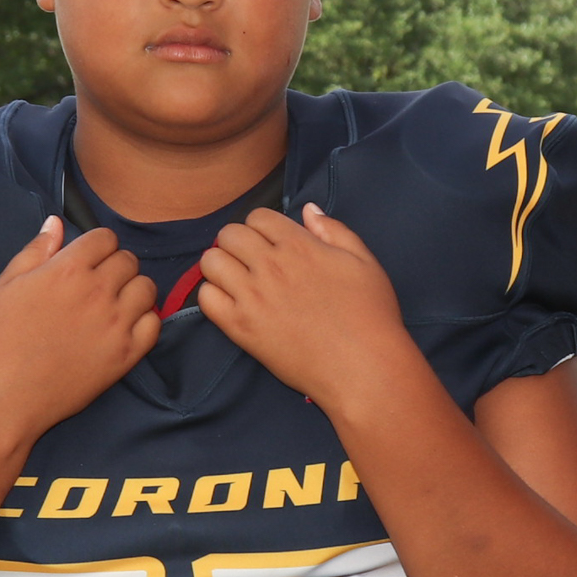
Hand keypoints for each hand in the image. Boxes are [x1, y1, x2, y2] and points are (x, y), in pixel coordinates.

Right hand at [0, 218, 159, 450]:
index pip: (105, 238)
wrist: (0, 395)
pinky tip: (122, 328)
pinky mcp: (125, 356)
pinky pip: (154, 324)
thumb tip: (57, 223)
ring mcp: (115, 324)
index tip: (87, 261)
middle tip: (96, 285)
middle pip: (128, 261)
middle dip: (114, 266)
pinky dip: (144, 321)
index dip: (96, 246)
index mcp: (67, 268)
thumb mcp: (5, 285)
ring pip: (146, 289)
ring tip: (112, 305)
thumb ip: (36, 250)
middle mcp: (98, 291)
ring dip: (132, 291)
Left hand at [194, 205, 413, 408]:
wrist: (362, 367)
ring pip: (211, 262)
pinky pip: (206, 298)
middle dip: (237, 242)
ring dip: (221, 266)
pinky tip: (231, 304)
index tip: (269, 244)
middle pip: (229, 234)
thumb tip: (307, 209)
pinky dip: (213, 296)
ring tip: (236, 280)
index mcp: (299, 245)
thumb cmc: (370, 315)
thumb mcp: (363, 261)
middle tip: (249, 261)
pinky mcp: (240, 328)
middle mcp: (271, 265)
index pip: (258, 216)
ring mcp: (252, 296)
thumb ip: (334, 230)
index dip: (262, 227)